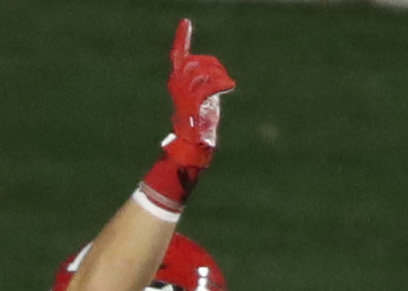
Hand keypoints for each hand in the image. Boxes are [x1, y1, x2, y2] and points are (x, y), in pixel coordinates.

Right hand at [145, 17, 232, 210]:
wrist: (191, 150)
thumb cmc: (197, 130)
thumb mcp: (201, 104)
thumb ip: (203, 88)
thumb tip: (215, 80)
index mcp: (178, 84)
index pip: (178, 57)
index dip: (182, 39)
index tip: (186, 23)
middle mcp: (177, 86)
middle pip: (194, 62)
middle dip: (212, 64)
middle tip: (224, 79)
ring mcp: (184, 96)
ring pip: (201, 72)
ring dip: (218, 76)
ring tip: (227, 85)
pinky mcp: (193, 105)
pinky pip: (208, 85)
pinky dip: (221, 83)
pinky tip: (230, 85)